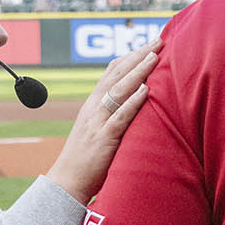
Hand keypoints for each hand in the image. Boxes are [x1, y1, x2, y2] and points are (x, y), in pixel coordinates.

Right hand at [47, 44, 156, 203]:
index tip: (148, 44)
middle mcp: (94, 108)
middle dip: (138, 56)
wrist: (66, 182)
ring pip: (119, 90)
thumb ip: (110, 115)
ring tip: (155, 57)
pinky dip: (133, 102)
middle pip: (117, 75)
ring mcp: (97, 122)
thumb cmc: (87, 160)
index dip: (130, 57)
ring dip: (138, 72)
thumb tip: (131, 103)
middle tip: (158, 41)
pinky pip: (119, 117)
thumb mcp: (98, 131)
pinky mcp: (104, 139)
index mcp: (93, 105)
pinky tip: (146, 90)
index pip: (111, 73)